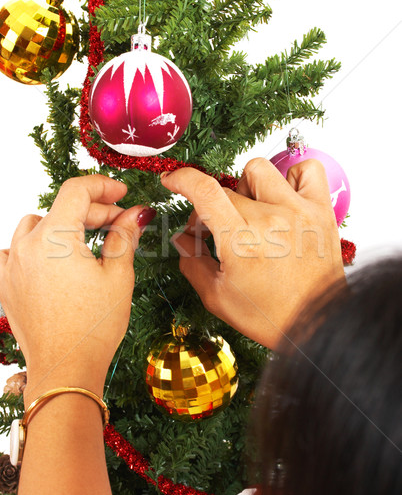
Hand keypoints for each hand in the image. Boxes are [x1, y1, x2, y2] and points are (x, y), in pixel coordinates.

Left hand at [0, 175, 155, 403]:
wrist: (66, 369)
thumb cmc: (94, 327)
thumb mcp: (118, 275)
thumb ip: (124, 235)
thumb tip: (136, 213)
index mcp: (55, 237)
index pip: (76, 190)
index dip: (103, 186)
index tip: (121, 193)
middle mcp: (27, 244)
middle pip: (61, 209)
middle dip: (94, 212)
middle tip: (120, 224)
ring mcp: (12, 264)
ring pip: (36, 225)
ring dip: (62, 225)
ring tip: (85, 241)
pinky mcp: (5, 283)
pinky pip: (12, 249)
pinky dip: (31, 245)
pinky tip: (49, 258)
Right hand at [161, 158, 344, 349]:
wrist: (316, 324)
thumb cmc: (270, 315)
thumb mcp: (217, 297)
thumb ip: (192, 263)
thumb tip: (181, 238)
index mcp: (240, 241)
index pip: (205, 191)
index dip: (182, 178)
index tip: (173, 180)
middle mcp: (270, 219)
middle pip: (226, 189)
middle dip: (213, 208)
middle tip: (218, 231)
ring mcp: (298, 211)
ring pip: (259, 169)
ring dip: (247, 187)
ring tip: (252, 211)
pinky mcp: (320, 211)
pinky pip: (307, 169)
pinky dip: (292, 176)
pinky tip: (283, 196)